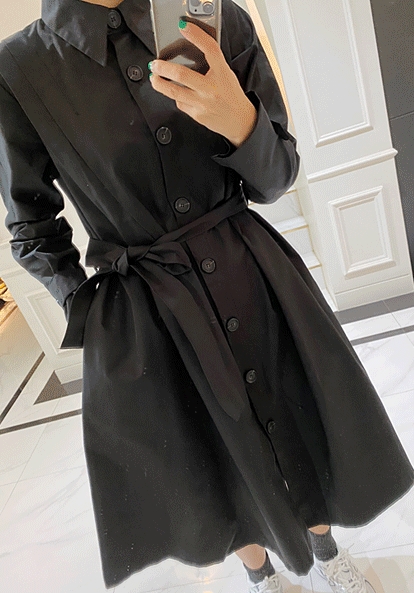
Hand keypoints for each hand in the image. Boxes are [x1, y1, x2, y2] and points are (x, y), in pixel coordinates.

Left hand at [149, 20, 257, 147]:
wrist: (240, 121)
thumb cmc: (231, 95)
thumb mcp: (226, 74)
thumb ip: (211, 63)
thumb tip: (186, 50)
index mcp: (222, 73)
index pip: (210, 50)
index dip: (196, 36)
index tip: (183, 26)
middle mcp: (212, 88)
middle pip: (182, 74)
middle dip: (163, 67)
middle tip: (155, 63)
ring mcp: (203, 103)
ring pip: (174, 91)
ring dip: (160, 83)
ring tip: (154, 77)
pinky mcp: (197, 115)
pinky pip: (180, 103)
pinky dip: (176, 96)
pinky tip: (175, 93)